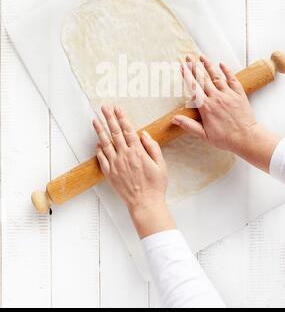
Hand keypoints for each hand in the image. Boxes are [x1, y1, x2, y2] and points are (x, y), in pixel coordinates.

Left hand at [93, 105, 175, 238]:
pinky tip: (97, 142)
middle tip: (104, 108)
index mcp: (138, 152)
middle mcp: (125, 156)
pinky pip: (102, 158)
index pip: (128, 130)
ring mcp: (116, 164)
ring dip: (100, 130)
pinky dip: (99, 149)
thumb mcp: (161, 165)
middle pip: (115, 133)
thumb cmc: (155, 185)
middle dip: (109, 118)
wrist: (145, 203)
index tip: (117, 108)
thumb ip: (153, 147)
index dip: (122, 117)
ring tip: (95, 120)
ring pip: (105, 143)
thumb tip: (143, 134)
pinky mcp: (110, 173)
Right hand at [172, 54, 279, 171]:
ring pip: (216, 77)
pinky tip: (221, 64)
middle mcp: (216, 97)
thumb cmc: (225, 139)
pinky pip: (232, 80)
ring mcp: (228, 94)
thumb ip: (188, 125)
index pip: (194, 88)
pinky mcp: (239, 95)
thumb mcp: (204, 135)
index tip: (182, 66)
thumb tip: (174, 119)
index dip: (187, 76)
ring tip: (202, 56)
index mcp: (206, 107)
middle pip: (203, 79)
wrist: (246, 138)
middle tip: (188, 56)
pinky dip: (227, 71)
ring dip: (208, 65)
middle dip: (194, 66)